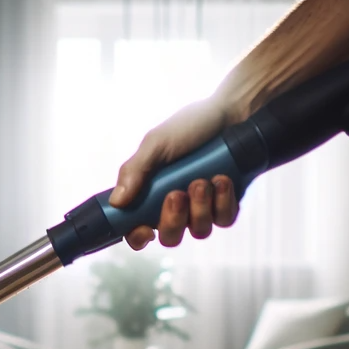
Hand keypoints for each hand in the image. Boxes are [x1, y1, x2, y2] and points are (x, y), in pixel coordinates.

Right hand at [110, 95, 239, 249]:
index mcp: (150, 195)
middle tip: (177, 195)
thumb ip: (135, 171)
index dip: (138, 236)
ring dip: (201, 207)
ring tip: (204, 180)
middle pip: (170, 237)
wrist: (233, 111)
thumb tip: (116, 202)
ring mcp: (202, 207)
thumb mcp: (156, 143)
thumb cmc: (190, 126)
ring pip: (198, 230)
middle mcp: (175, 206)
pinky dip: (223, 201)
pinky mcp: (227, 204)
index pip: (136, 228)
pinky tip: (222, 179)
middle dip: (174, 220)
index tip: (145, 230)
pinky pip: (224, 219)